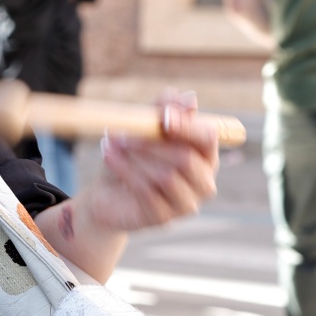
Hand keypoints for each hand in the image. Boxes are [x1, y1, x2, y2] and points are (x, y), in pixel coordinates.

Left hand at [81, 94, 219, 236]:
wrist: (107, 194)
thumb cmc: (132, 158)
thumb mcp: (143, 130)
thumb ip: (163, 112)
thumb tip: (189, 98)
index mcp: (205, 155)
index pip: (208, 138)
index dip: (187, 126)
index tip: (163, 117)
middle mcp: (204, 182)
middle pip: (185, 158)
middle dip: (151, 143)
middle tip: (122, 132)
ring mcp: (186, 204)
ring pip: (166, 176)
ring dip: (135, 157)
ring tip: (111, 143)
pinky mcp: (164, 218)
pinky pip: (147, 192)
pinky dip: (125, 171)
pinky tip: (109, 157)